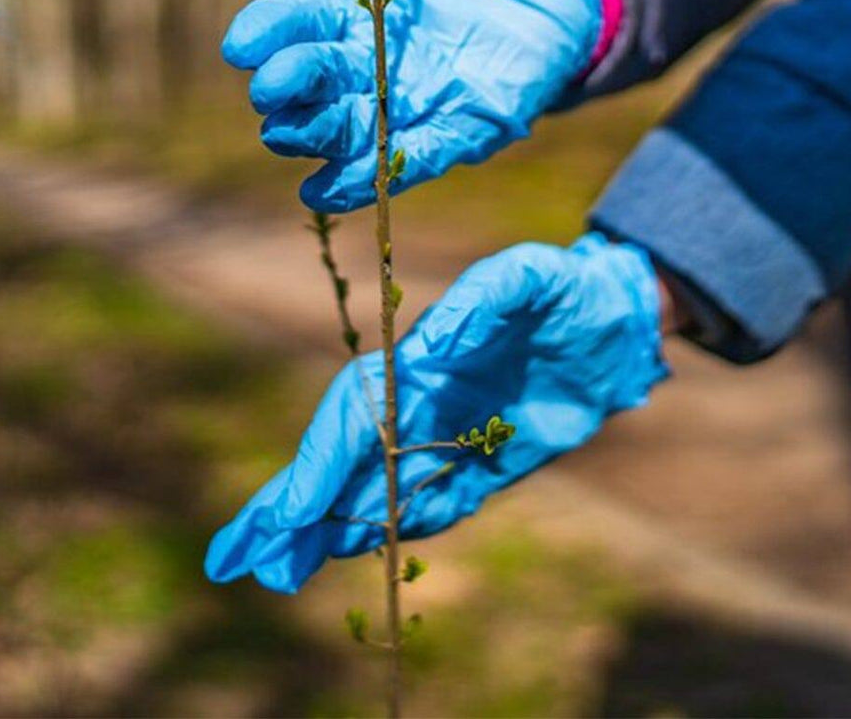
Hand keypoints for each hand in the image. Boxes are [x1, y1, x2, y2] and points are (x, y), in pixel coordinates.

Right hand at [203, 0, 602, 211]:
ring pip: (349, 128)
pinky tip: (328, 188)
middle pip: (316, 83)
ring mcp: (405, 101)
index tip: (241, 45)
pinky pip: (406, 160)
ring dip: (319, 137)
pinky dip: (367, 177)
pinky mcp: (455, 130)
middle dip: (292, 89)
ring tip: (293, 138)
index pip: (296, 22)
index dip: (268, 34)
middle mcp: (364, 62)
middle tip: (272, 91)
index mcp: (343, 8)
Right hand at [204, 233, 667, 592]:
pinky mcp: (480, 469)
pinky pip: (424, 507)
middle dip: (290, 508)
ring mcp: (446, 439)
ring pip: (370, 491)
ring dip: (322, 530)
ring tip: (275, 571)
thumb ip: (485, 301)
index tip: (290, 513)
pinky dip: (384, 530)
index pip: (354, 418)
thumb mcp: (530, 278)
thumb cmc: (566, 290)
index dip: (320, 466)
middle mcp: (421, 405)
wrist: (613, 322)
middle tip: (237, 559)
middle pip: (342, 462)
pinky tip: (342, 550)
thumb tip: (433, 347)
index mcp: (422, 363)